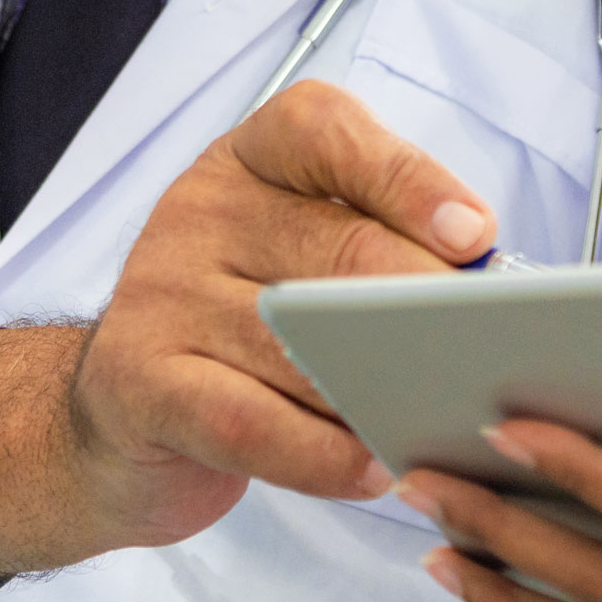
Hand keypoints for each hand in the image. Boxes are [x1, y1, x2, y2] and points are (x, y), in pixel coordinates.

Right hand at [0, 83, 494, 581]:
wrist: (116, 413)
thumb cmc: (239, 326)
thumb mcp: (300, 255)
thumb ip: (379, 249)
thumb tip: (485, 292)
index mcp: (252, 160)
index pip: (326, 133)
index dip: (409, 180)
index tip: (474, 238)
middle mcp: (201, 211)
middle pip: (340, 252)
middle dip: (424, 310)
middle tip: (485, 357)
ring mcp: (163, 294)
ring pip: (304, 347)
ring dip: (385, 392)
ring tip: (443, 421)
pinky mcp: (142, 382)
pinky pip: (254, 423)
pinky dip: (326, 455)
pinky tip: (372, 469)